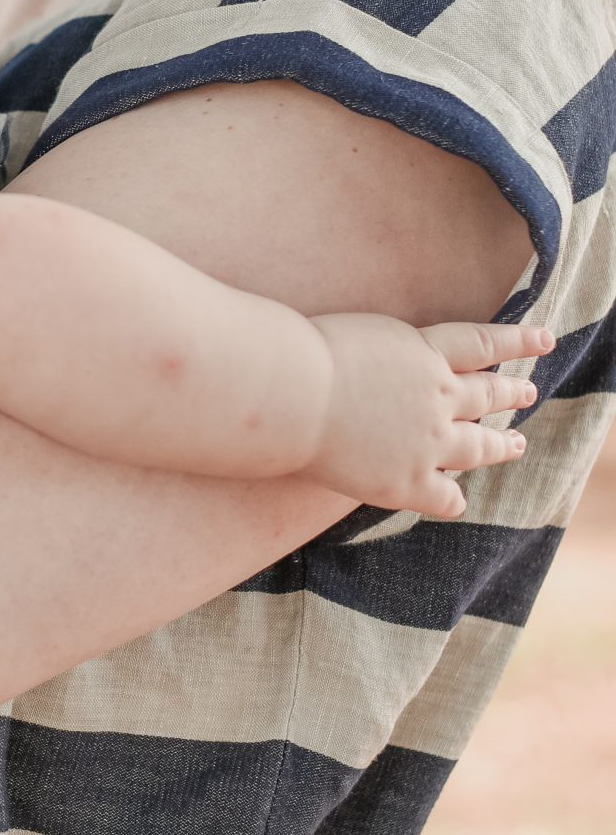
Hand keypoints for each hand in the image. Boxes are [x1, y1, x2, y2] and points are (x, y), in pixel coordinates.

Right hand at [305, 316, 551, 518]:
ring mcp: (428, 442)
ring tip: (516, 444)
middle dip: (511, 392)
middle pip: (488, 393)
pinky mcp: (407, 482)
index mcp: (423, 352)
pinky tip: (458, 500)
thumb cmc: (303, 356)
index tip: (544, 338)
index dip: (516, 339)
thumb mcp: (359, 334)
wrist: (289, 395)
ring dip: (501, 445)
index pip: (482, 342)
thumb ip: (387, 353)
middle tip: (528, 392)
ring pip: (479, 446)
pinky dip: (453, 499)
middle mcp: (437, 396)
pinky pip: (445, 497)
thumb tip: (392, 366)